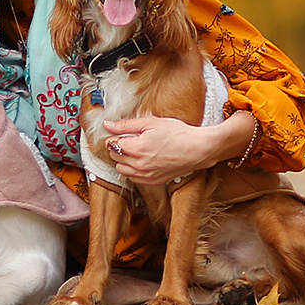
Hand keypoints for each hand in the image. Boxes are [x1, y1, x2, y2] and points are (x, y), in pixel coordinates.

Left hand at [102, 111, 253, 184]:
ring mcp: (146, 175)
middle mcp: (139, 165)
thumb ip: (126, 125)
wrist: (197, 149)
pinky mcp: (152, 182)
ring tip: (137, 150)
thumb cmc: (177, 133)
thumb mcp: (150, 122)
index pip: (112, 144)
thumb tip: (107, 125)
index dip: (115, 136)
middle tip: (131, 139)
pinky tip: (142, 160)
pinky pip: (133, 177)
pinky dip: (133, 169)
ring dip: (124, 159)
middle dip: (118, 147)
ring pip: (122, 169)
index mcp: (137, 149)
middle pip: (115, 157)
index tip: (122, 133)